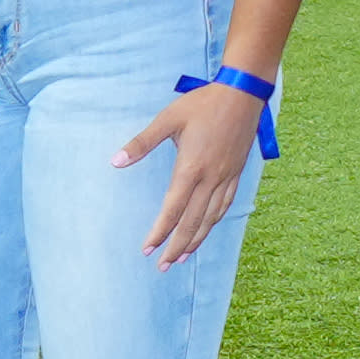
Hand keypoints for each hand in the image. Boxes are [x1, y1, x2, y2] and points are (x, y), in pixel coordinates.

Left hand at [117, 78, 264, 258]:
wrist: (244, 93)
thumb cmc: (203, 103)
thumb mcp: (168, 119)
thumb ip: (142, 143)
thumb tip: (115, 161)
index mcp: (192, 168)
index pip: (173, 210)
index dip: (160, 232)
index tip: (147, 249)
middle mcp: (211, 178)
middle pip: (193, 222)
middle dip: (177, 246)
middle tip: (163, 265)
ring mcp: (226, 176)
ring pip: (211, 217)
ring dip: (197, 239)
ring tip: (184, 256)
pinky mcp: (236, 172)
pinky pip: (226, 204)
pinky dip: (214, 221)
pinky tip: (207, 227)